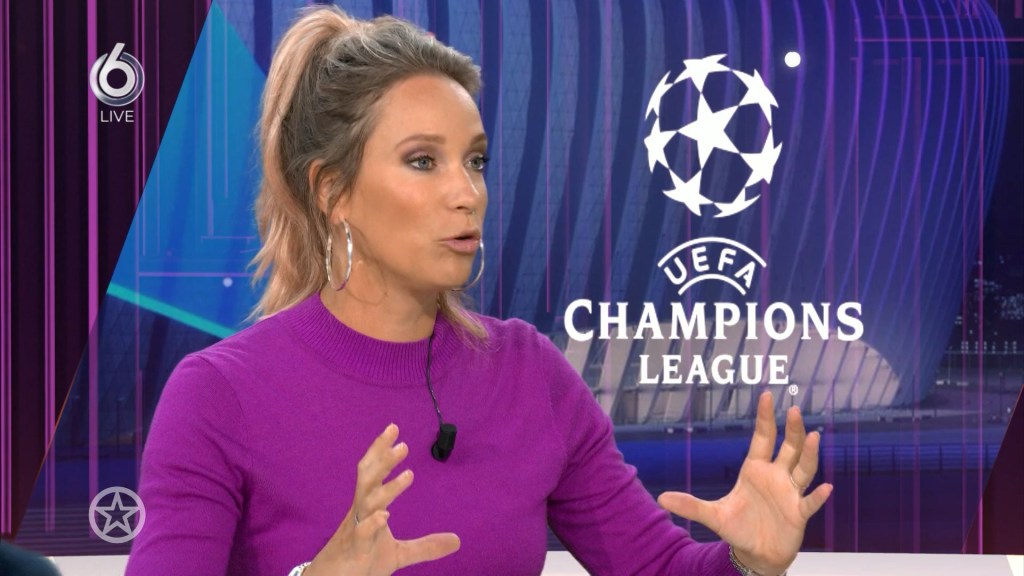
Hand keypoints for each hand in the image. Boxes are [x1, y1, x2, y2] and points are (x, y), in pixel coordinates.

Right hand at [303, 424, 459, 575]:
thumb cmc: (362, 561)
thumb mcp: (398, 553)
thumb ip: (426, 546)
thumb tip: (457, 540)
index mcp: (367, 507)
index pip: (371, 472)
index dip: (380, 450)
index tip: (393, 429)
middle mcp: (359, 513)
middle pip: (367, 479)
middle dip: (382, 459)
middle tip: (403, 443)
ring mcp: (356, 531)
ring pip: (368, 503)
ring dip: (387, 489)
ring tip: (409, 476)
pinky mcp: (355, 551)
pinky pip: (361, 533)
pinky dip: (372, 523)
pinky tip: (385, 515)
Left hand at [657, 391, 831, 575]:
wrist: (756, 554)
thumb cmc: (738, 528)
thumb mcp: (712, 516)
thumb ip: (690, 505)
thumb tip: (661, 499)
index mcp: (755, 469)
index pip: (762, 438)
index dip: (765, 418)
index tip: (766, 395)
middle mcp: (776, 476)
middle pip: (788, 448)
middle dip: (791, 430)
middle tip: (794, 410)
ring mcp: (790, 493)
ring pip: (803, 468)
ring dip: (809, 454)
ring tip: (813, 436)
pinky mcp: (799, 513)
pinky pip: (810, 502)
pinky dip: (818, 496)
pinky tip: (827, 487)